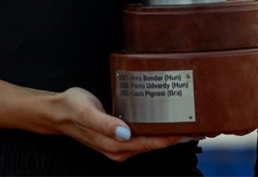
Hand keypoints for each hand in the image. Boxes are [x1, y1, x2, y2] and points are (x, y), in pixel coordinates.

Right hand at [50, 87, 195, 160]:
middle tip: (201, 122)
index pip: (152, 143)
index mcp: (116, 145)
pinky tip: (167, 118)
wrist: (57, 111)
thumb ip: (105, 123)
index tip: (194, 130)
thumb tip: (125, 132)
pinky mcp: (119, 136)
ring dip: (169, 132)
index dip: (174, 138)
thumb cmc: (72, 108)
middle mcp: (121, 148)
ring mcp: (120, 144)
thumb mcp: (87, 113)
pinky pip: (144, 134)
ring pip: (151, 140)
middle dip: (177, 135)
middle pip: (156, 144)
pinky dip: (157, 128)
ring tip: (190, 119)